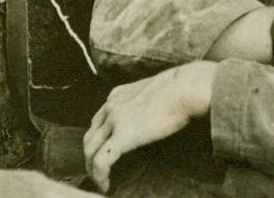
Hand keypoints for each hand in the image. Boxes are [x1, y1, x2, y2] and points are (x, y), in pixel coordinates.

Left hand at [83, 61, 215, 192]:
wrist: (183, 87)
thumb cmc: (179, 87)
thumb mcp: (151, 91)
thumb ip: (144, 101)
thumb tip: (153, 112)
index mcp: (118, 95)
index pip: (98, 120)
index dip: (97, 139)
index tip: (103, 153)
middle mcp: (112, 106)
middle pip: (90, 136)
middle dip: (90, 157)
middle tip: (97, 173)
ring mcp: (115, 120)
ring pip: (90, 150)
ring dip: (91, 169)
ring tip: (100, 182)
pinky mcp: (122, 135)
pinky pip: (101, 161)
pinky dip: (99, 176)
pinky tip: (105, 186)